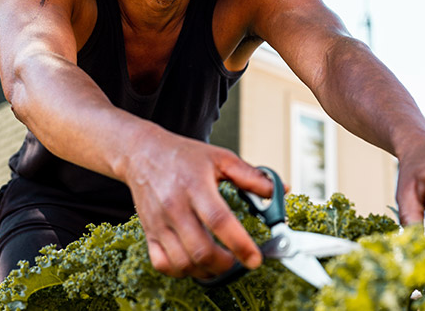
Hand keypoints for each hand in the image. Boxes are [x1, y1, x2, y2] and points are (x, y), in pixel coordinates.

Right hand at [123, 131, 273, 278]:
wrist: (143, 153)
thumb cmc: (184, 156)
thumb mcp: (221, 158)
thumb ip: (251, 176)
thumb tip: (281, 190)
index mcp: (196, 186)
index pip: (219, 220)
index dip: (240, 244)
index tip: (255, 258)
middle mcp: (175, 206)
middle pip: (200, 249)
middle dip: (225, 264)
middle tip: (238, 261)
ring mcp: (159, 222)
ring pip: (182, 262)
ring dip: (206, 270)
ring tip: (220, 263)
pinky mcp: (149, 232)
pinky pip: (162, 264)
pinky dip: (180, 271)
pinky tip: (194, 262)